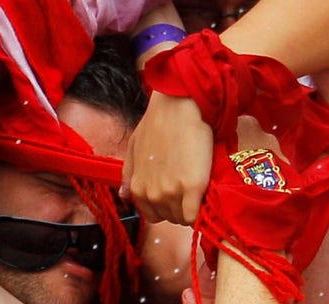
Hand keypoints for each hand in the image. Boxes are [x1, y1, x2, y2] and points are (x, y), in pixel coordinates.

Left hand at [122, 91, 213, 223]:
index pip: (153, 216)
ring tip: (195, 185)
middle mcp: (152, 194)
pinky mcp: (192, 188)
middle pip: (170, 218)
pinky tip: (203, 193)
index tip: (175, 193)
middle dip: (178, 207)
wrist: (178, 108)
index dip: (166, 206)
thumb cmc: (156, 124)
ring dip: (191, 207)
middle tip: (186, 187)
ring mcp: (172, 192)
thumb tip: (124, 196)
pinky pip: (196, 216)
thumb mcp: (134, 148)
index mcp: (137, 187)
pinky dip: (201, 210)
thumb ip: (129, 175)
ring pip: (184, 219)